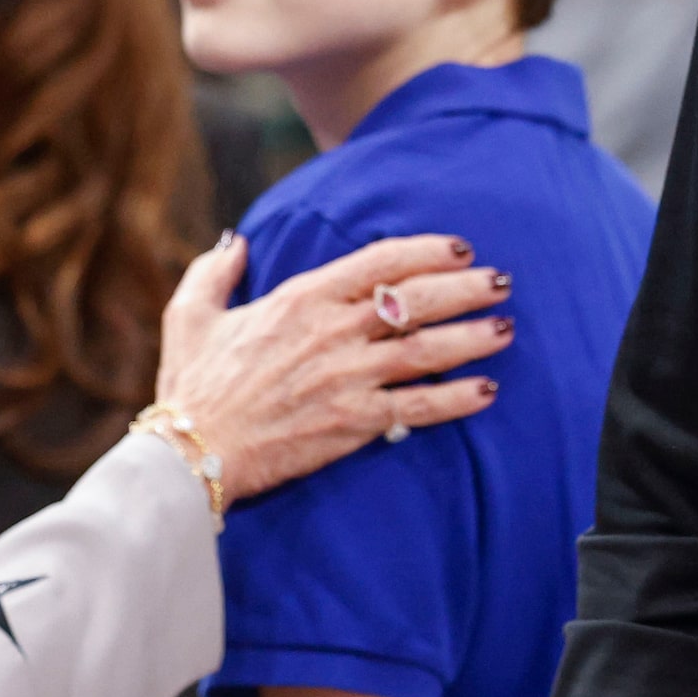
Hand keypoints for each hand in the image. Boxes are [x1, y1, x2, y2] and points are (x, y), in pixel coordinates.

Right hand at [155, 233, 514, 501]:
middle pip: (416, 300)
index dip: (427, 250)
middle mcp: (333, 332)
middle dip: (465, 287)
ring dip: (472, 337)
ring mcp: (347, 378)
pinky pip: (417, 407)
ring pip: (426, 350)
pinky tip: (486, 390)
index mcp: (301, 298)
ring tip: (506, 328)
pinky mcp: (354, 423)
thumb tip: (234, 242)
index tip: (459, 247)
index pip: (381, 260)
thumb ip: (215, 272)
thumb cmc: (192, 384)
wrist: (192, 454)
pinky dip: (456, 399)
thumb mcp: (191, 314)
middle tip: (500, 281)